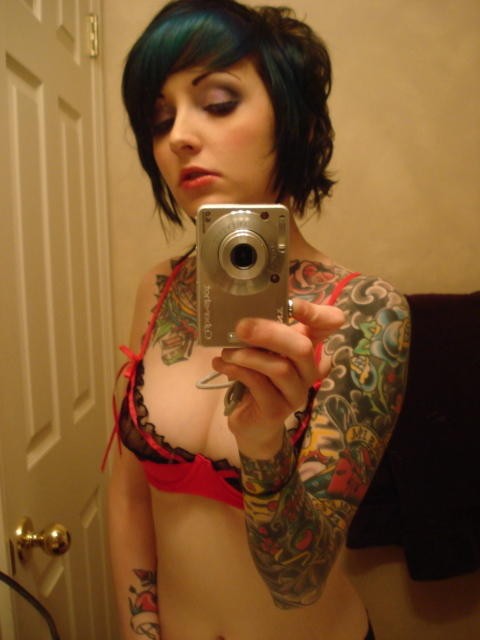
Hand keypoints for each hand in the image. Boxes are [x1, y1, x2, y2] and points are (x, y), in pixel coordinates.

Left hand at [211, 299, 343, 457]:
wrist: (252, 424)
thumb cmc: (258, 379)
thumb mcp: (260, 350)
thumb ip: (261, 331)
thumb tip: (242, 309)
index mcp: (308, 347)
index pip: (329, 325)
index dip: (317, 313)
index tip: (293, 305)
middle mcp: (308, 370)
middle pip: (302, 347)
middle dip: (270, 333)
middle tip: (241, 327)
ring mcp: (296, 392)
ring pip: (279, 368)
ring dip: (247, 356)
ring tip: (226, 353)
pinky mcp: (277, 410)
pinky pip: (258, 384)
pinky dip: (236, 370)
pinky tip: (220, 364)